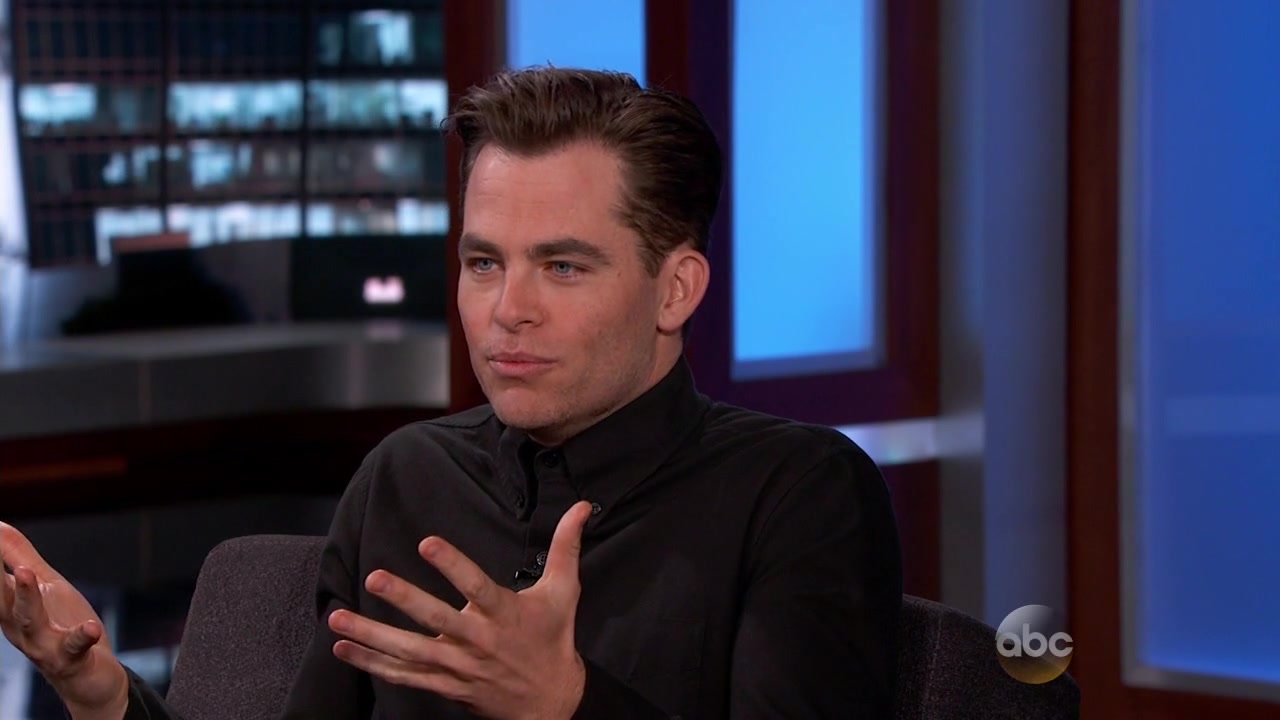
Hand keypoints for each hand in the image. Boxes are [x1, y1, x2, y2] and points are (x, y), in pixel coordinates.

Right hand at [0, 522, 129, 719]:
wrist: (87, 674)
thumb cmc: (61, 623)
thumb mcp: (43, 585)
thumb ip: (19, 556)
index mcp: (9, 605)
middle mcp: (19, 624)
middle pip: (0, 598)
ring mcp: (43, 642)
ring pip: (29, 618)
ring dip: (26, 596)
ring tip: (26, 573)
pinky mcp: (70, 657)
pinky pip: (74, 646)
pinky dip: (81, 636)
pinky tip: (90, 626)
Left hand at [328, 501, 592, 719]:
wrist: (550, 703)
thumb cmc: (554, 639)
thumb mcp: (565, 591)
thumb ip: (566, 546)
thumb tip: (583, 506)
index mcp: (505, 614)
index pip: (477, 586)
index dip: (453, 565)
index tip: (426, 542)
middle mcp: (478, 641)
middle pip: (437, 620)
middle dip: (405, 600)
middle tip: (374, 578)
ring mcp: (459, 667)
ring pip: (410, 652)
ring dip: (372, 636)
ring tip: (336, 618)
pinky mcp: (445, 685)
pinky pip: (403, 676)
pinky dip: (372, 664)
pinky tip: (343, 648)